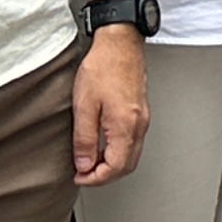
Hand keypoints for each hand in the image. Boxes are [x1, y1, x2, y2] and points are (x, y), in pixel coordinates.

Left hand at [72, 29, 149, 187]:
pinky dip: (118, 151)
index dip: (95, 179)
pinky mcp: (140, 111)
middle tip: (84, 174)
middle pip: (127, 165)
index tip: (79, 177)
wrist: (120, 43)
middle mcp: (139, 125)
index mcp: (125, 126)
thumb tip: (84, 164)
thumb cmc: (103, 67)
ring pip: (132, 155)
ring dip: (111, 164)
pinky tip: (103, 144)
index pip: (115, 167)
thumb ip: (85, 139)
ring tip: (89, 160)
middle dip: (105, 175)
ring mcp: (142, 118)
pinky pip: (133, 141)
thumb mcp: (84, 106)